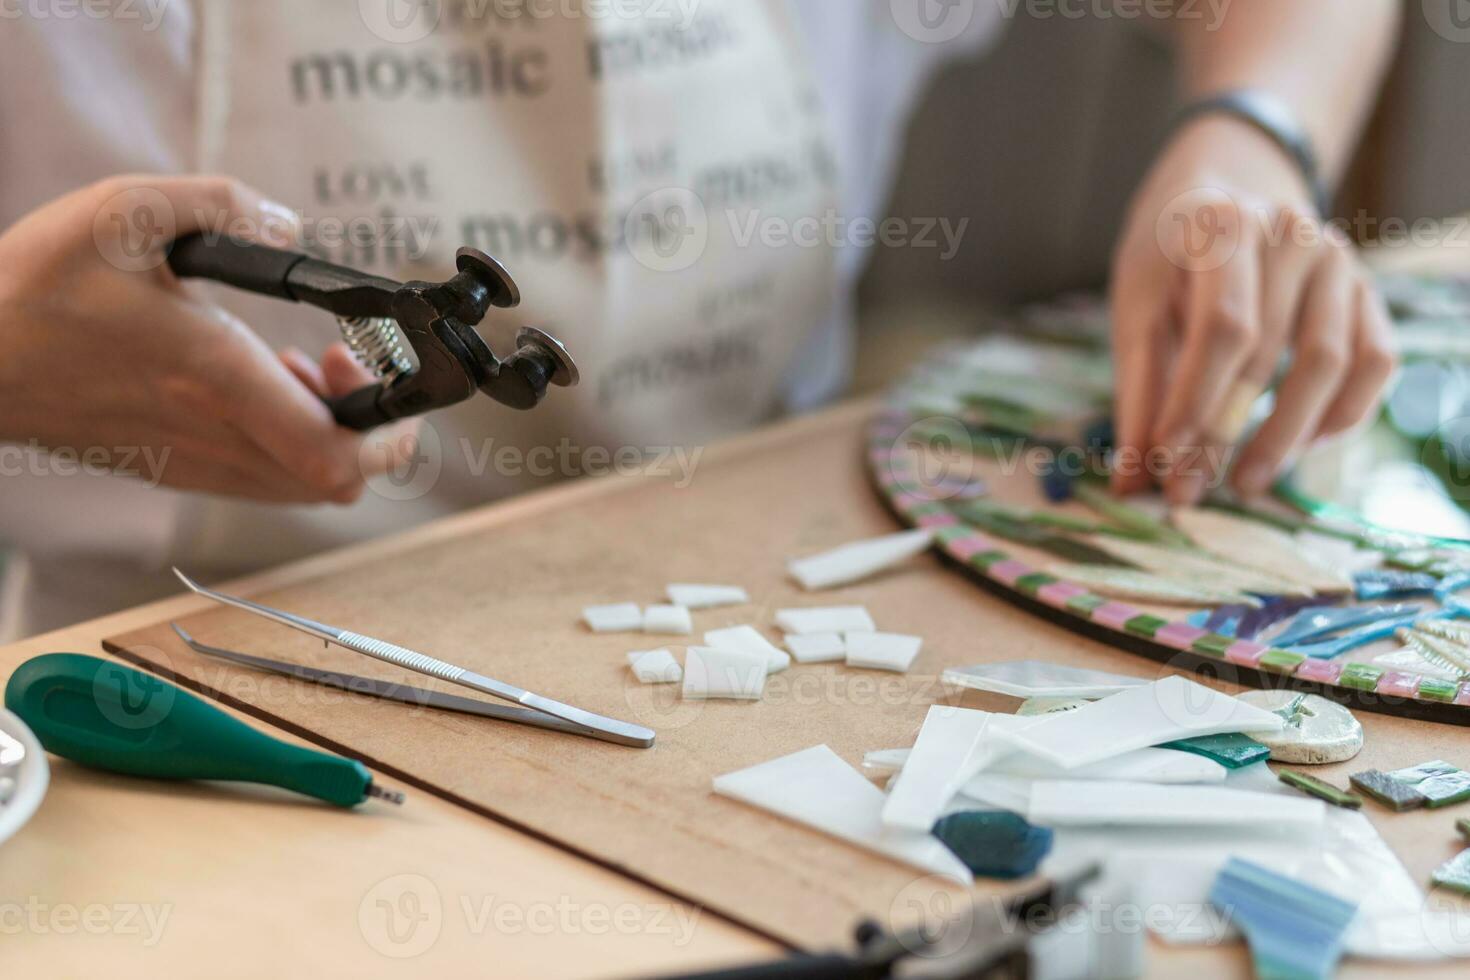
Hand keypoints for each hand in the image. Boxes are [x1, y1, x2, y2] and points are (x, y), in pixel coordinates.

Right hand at [0, 174, 401, 502]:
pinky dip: (287, 443)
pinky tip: (258, 384)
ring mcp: (194, 464)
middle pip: (338, 481)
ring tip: (301, 369)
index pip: (337, 455)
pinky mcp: (174, 471)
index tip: (374, 373)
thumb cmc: (34, 289)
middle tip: (342, 363)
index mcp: (213, 380)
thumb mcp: (123, 211)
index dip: (388, 433)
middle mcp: (214, 437)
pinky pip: (264, 480)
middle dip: (369, 426)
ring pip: (303, 487)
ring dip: (328, 433)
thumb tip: (286, 223)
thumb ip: (221, 203)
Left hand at [1109, 116, 1397, 504]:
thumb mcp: (1138, 307)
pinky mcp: (1366, 290)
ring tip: (1245, 484)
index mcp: (1222, 224)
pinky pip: (1373, 362)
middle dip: (1224, 432)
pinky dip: (1343, 414)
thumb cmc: (1170, 258)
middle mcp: (1291, 233)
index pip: (1220, 327)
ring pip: (1328, 362)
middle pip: (1267, 351)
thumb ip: (1137, 391)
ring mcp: (1338, 259)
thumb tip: (1127, 482)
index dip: (1194, 404)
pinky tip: (1302, 449)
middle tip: (1192, 490)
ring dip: (1286, 436)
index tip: (1165, 466)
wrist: (1226, 190)